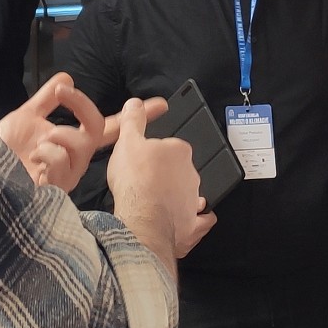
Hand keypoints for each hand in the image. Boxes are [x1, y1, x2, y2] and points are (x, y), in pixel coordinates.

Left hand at [0, 73, 158, 193]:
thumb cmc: (1, 153)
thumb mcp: (24, 118)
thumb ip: (45, 100)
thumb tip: (67, 78)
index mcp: (72, 143)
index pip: (110, 127)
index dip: (134, 116)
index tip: (160, 103)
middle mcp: (75, 160)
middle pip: (98, 127)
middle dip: (81, 106)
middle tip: (61, 93)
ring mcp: (67, 176)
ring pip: (82, 144)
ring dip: (58, 135)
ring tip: (37, 143)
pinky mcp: (56, 190)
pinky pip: (62, 162)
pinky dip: (45, 154)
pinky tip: (32, 160)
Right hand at [107, 97, 215, 268]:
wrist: (142, 220)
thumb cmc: (135, 181)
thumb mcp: (127, 141)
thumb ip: (133, 120)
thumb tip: (135, 103)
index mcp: (179, 150)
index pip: (169, 146)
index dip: (154, 154)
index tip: (142, 161)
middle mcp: (192, 173)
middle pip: (178, 170)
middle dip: (165, 175)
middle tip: (145, 181)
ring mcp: (194, 199)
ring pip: (188, 193)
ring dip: (176, 196)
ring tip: (155, 202)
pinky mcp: (193, 224)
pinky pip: (200, 220)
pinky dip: (197, 219)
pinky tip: (189, 219)